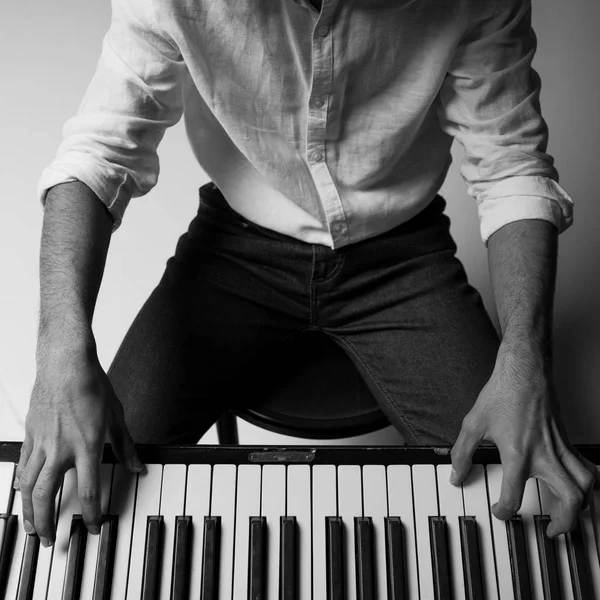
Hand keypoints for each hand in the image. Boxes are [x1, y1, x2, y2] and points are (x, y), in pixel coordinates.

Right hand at [14, 336, 143, 546]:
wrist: (66, 365)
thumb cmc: (91, 386)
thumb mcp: (116, 416)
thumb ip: (125, 446)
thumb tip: (137, 466)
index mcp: (86, 445)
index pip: (89, 490)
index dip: (91, 514)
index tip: (92, 527)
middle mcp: (61, 449)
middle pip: (48, 496)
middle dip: (49, 523)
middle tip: (51, 540)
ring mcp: (41, 443)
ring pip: (28, 486)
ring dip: (30, 511)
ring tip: (33, 527)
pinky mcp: (30, 435)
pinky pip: (22, 466)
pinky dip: (21, 484)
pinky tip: (22, 493)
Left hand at [449, 342, 599, 537]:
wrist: (524, 371)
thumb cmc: (502, 393)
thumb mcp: (473, 424)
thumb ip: (462, 453)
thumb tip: (456, 475)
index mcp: (518, 454)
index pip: (513, 497)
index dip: (504, 512)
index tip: (499, 512)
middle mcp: (544, 455)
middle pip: (570, 499)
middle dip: (563, 522)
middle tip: (551, 530)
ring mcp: (560, 447)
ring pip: (587, 484)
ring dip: (582, 505)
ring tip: (568, 514)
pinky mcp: (567, 439)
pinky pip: (586, 465)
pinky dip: (587, 481)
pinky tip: (577, 485)